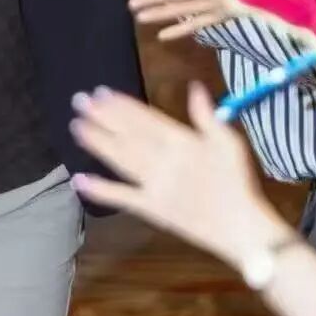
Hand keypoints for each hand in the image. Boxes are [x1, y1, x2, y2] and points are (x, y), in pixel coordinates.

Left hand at [69, 82, 280, 264]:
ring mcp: (154, 185)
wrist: (239, 227)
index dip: (121, 105)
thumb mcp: (229, 143)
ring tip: (77, 127)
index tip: (102, 93)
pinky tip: (79, 180)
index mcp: (182, 142)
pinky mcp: (151, 208)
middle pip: (127, 135)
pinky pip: (122, 197)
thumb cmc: (237, 183)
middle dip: (102, 117)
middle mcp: (163, 160)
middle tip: (79, 102)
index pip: (145, 119)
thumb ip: (208, 117)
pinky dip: (100, 189)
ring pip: (120, 160)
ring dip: (97, 143)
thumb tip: (195, 87)